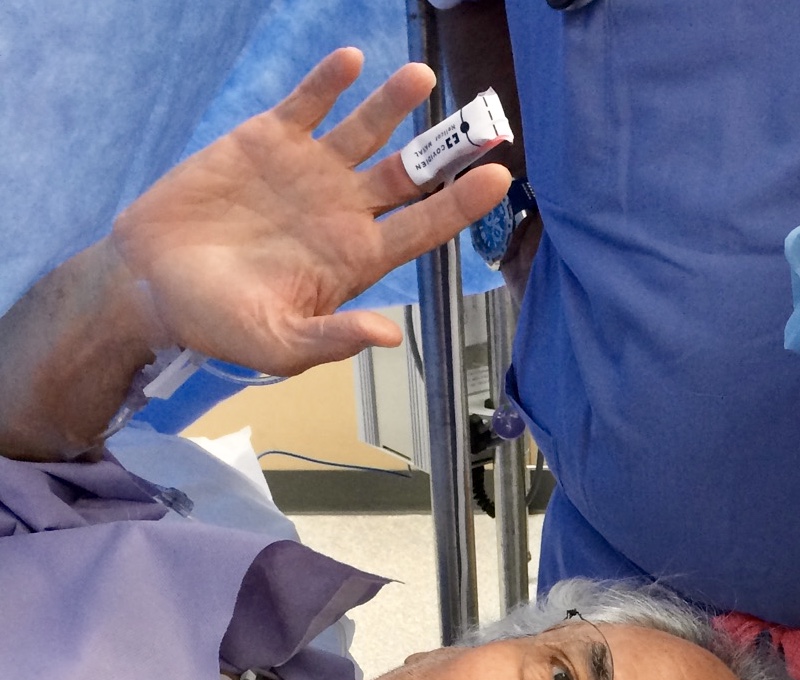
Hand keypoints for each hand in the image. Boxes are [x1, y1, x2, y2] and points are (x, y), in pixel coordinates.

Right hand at [110, 48, 509, 374]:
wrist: (150, 284)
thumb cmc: (219, 323)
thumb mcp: (280, 345)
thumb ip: (334, 338)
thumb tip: (387, 335)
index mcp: (357, 258)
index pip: (423, 227)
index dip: (461, 204)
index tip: (497, 179)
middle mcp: (344, 211)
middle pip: (409, 174)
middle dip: (446, 150)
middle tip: (481, 123)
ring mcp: (310, 171)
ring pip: (366, 131)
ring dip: (393, 104)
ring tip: (421, 77)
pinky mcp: (267, 140)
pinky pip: (307, 104)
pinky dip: (329, 82)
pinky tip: (352, 62)